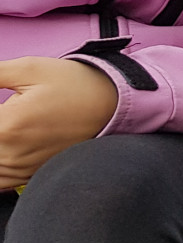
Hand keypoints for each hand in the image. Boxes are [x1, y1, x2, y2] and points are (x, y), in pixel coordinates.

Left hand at [0, 56, 119, 186]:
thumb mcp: (28, 68)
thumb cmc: (73, 83)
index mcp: (6, 127)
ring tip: (6, 130)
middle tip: (4, 115)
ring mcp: (21, 169)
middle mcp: (11, 154)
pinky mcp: (29, 175)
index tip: (0, 106)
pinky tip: (4, 147)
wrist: (111, 104)